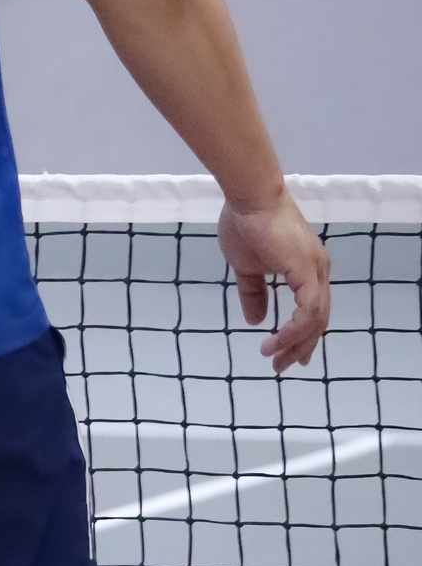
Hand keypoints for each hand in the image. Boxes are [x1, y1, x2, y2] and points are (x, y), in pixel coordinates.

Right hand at [218, 191, 330, 371]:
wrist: (249, 199)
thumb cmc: (246, 224)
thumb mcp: (245, 266)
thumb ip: (252, 292)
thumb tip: (255, 320)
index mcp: (306, 269)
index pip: (311, 309)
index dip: (301, 334)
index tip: (287, 354)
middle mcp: (319, 272)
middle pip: (318, 320)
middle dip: (300, 346)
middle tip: (283, 366)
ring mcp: (316, 272)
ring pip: (315, 320)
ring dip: (295, 342)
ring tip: (274, 358)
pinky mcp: (308, 272)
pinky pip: (307, 311)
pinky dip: (294, 330)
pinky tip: (276, 340)